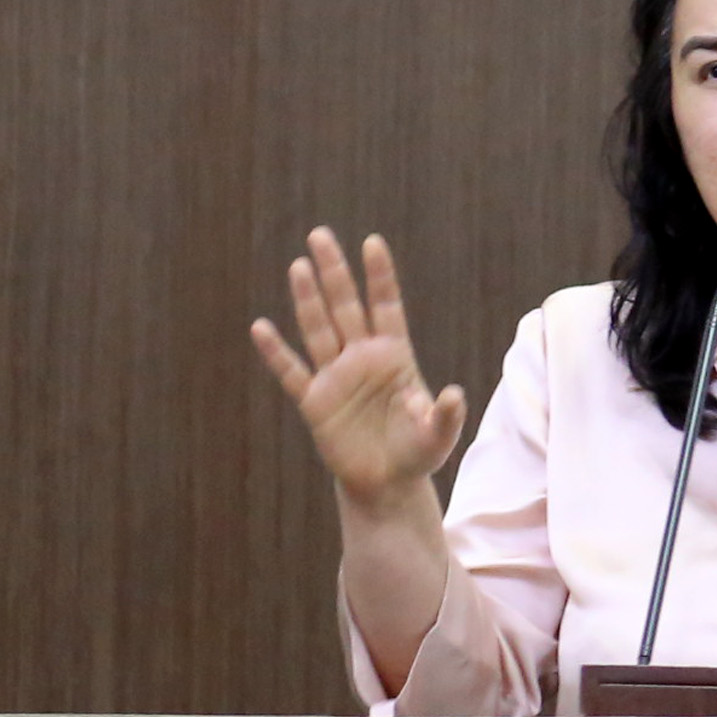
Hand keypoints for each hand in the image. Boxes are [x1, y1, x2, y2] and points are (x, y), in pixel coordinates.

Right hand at [250, 229, 467, 512]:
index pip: (386, 306)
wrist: (386, 482)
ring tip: (298, 265)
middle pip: (346, 306)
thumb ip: (444, 415)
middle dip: (334, 271)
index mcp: (395, 356)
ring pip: (318, 329)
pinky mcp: (315, 402)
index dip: (380, 275)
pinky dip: (276, 352)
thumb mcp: (437, 435)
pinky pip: (292, 372)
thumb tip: (454, 395)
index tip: (372, 241)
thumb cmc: (417, 452)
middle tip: (320, 234)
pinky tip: (261, 327)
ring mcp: (336, 377)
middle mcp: (362, 358)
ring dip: (308, 299)